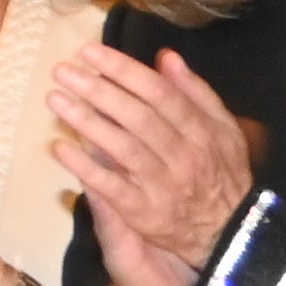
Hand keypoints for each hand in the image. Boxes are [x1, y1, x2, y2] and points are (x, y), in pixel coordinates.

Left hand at [46, 45, 259, 281]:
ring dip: (87, 122)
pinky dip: (85, 167)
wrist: (230, 233)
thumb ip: (196, 92)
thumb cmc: (220, 171)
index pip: (160, 94)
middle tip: (62, 71)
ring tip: (55, 99)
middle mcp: (183, 156)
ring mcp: (162, 185)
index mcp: (201, 131)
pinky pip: (112, 187)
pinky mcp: (144, 212)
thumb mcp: (224, 129)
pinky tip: (59, 147)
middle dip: (99, 91)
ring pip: (123, 149)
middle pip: (138, 118)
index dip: (124, 70)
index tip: (90, 52)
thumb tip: (166, 57)